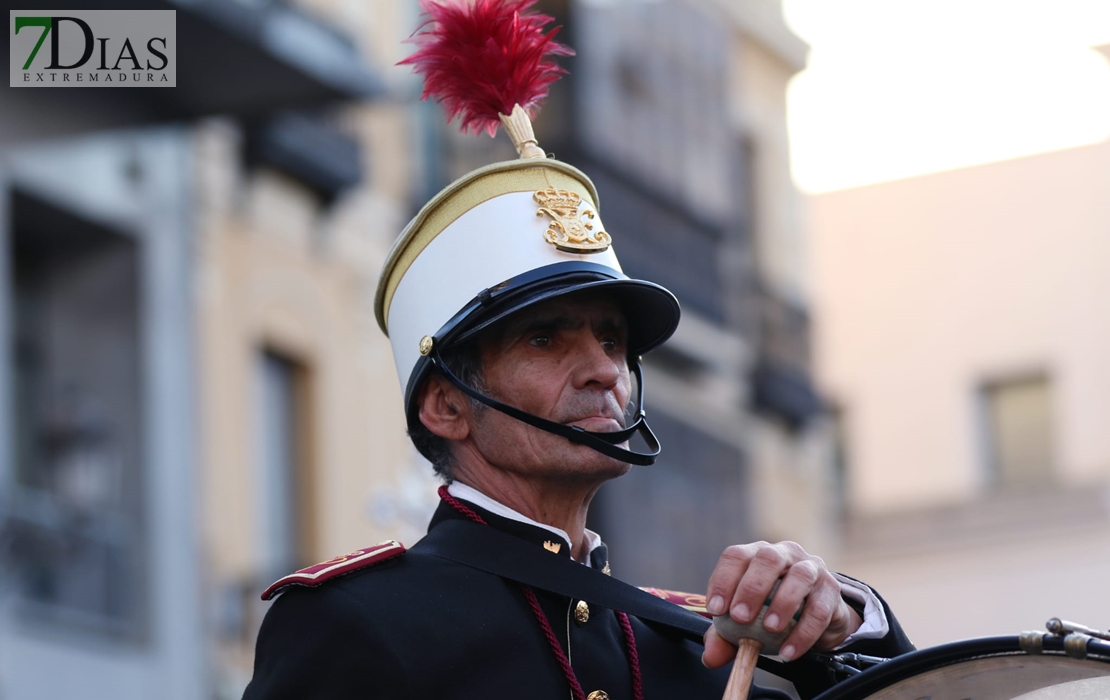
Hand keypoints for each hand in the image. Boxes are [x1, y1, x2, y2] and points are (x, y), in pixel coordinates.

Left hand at [701, 541, 861, 665]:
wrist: (817, 620)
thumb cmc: (772, 612)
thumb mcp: (747, 622)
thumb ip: (725, 636)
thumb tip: (710, 656)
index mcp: (757, 554)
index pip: (737, 556)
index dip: (724, 580)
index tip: (716, 609)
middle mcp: (785, 554)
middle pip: (768, 559)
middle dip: (752, 588)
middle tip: (740, 618)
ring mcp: (812, 569)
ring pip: (799, 577)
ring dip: (782, 603)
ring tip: (769, 629)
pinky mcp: (832, 591)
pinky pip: (819, 610)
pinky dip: (804, 633)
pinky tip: (788, 651)